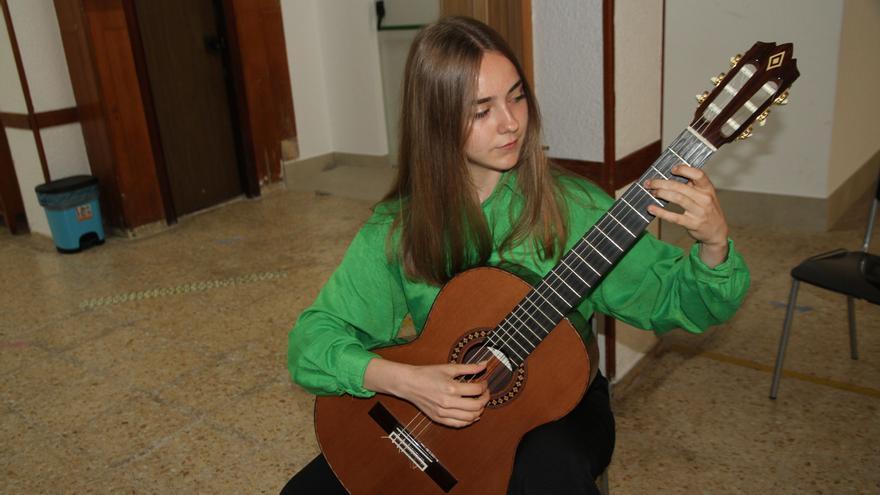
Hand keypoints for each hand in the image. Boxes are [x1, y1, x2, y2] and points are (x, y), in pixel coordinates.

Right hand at [364, 359, 489, 427]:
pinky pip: (459, 424)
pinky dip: (469, 420)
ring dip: (479, 411)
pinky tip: (472, 414)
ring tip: (479, 403)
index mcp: (451, 388)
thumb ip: (469, 367)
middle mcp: (448, 403)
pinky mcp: (439, 419)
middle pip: (476, 406)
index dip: (485, 386)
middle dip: (485, 399)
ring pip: (470, 418)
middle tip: (485, 393)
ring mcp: (443, 413)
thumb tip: (485, 364)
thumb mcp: (449, 368)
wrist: (409, 383)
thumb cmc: (427, 374)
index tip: (484, 383)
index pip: (477, 390)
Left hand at [645, 164, 728, 266]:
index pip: (698, 174)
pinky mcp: (693, 224)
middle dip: (662, 183)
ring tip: (652, 192)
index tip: (672, 169)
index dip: (684, 170)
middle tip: (650, 183)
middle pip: (681, 187)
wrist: (717, 232)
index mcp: (708, 189)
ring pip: (678, 198)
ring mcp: (699, 212)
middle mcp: (705, 199)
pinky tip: (651, 209)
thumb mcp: (706, 195)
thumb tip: (673, 175)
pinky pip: (674, 217)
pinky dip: (661, 212)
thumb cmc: (708, 211)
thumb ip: (693, 186)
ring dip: (662, 194)